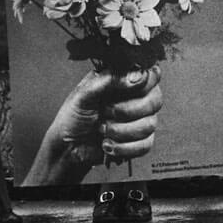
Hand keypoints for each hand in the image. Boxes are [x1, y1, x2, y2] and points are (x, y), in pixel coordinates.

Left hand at [25, 66, 162, 184]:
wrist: (67, 147)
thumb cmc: (73, 116)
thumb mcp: (85, 92)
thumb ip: (110, 79)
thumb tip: (137, 76)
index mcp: (124, 81)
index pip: (151, 75)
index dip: (145, 82)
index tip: (130, 88)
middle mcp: (136, 98)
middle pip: (155, 100)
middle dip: (128, 111)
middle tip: (106, 112)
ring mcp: (139, 120)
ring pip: (150, 125)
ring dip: (121, 131)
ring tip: (102, 130)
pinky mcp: (138, 142)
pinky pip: (145, 145)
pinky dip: (124, 148)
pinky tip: (108, 145)